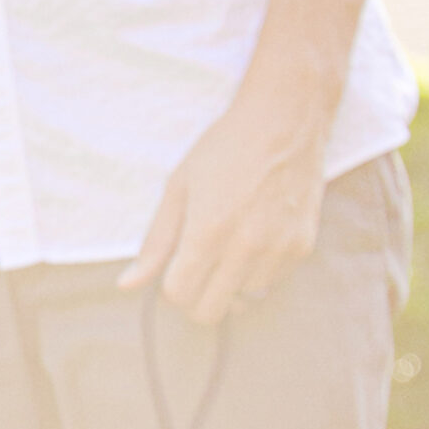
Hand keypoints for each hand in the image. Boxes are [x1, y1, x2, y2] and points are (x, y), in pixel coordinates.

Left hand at [119, 89, 330, 325]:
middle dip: (196, 297)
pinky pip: (270, 283)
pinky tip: (257, 237)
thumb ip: (155, 242)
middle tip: (198, 269)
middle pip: (209, 311)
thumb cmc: (226, 148)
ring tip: (232, 243)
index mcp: (209, 231)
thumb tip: (127, 285)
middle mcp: (246, 246)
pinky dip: (258, 272)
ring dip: (230, 283)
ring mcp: (278, 249)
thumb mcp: (179, 188)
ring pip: (241, 300)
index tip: (177, 266)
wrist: (287, 118)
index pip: (179, 295)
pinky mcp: (301, 247)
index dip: (172, 287)